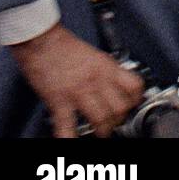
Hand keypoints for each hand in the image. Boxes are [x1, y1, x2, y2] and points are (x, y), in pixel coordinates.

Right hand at [9, 24, 143, 136]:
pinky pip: (67, 126)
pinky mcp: (59, 101)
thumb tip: (114, 83)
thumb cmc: (64, 46)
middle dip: (120, 119)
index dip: (137, 99)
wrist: (41, 40)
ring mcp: (78, 91)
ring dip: (102, 129)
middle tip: (116, 122)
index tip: (133, 105)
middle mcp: (97, 79)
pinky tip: (72, 139)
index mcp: (107, 67)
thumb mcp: (95, 55)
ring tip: (100, 132)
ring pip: (101, 119)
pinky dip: (70, 137)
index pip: (134, 86)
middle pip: (120, 107)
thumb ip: (105, 70)